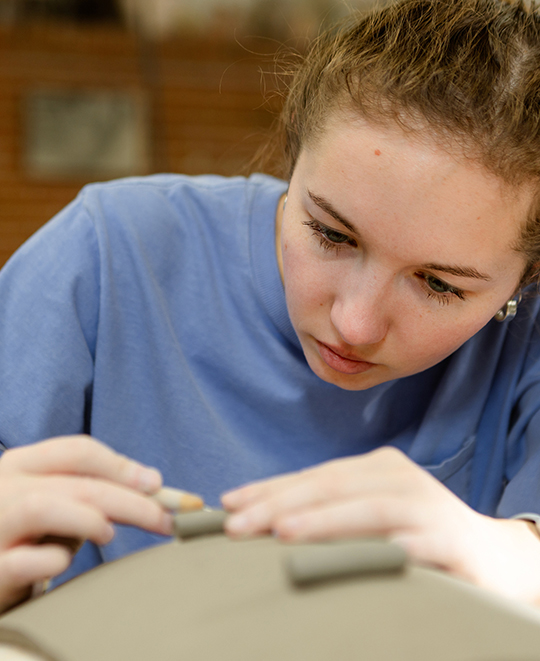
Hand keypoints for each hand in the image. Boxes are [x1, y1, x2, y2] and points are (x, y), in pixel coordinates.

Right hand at [0, 435, 171, 611]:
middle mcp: (2, 489)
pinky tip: (63, 562)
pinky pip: (21, 561)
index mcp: (21, 463)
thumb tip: (153, 482)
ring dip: (87, 519)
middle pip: (76, 482)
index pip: (78, 451)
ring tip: (108, 534)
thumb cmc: (29, 534)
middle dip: (129, 500)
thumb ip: (96, 489)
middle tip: (163, 519)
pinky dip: (51, 560)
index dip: (122, 466)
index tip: (157, 485)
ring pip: (41, 507)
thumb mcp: (60, 502)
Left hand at [222, 447, 539, 604]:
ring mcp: (425, 505)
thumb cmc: (418, 533)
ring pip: (366, 508)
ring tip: (280, 531)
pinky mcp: (448, 539)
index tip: (227, 503)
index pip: (314, 475)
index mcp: (376, 467)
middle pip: (331, 486)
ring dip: (321, 520)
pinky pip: (409, 543)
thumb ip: (331, 514)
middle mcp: (398, 477)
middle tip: (235, 523)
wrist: (490, 554)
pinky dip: (376, 548)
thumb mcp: (372, 514)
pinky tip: (346, 557)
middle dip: (279, 504)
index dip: (269, 488)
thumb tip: (268, 521)